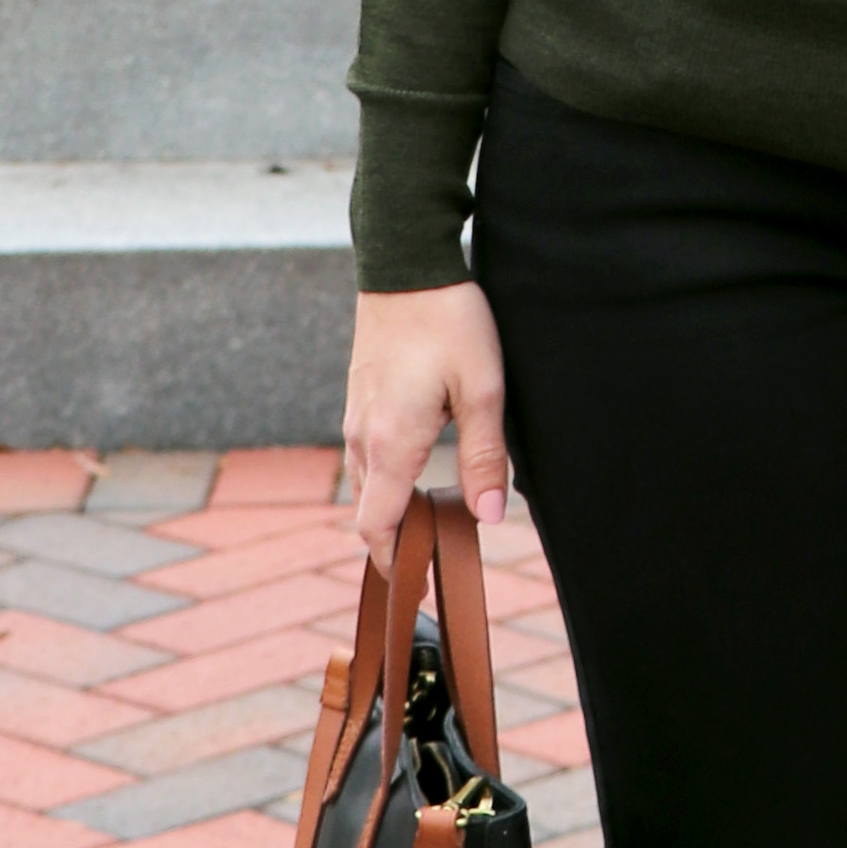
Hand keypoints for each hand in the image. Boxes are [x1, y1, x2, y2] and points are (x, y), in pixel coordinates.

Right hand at [342, 280, 511, 581]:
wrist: (407, 261)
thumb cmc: (449, 320)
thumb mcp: (482, 390)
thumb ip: (485, 458)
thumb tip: (490, 517)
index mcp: (389, 443)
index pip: (375, 526)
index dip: (391, 562)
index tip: (413, 586)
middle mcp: (362, 435)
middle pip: (368, 508)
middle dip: (396, 537)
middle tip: (436, 554)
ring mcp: (356, 413)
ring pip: (366, 479)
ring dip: (392, 503)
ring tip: (433, 515)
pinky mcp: (361, 394)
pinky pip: (366, 451)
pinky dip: (386, 473)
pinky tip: (420, 463)